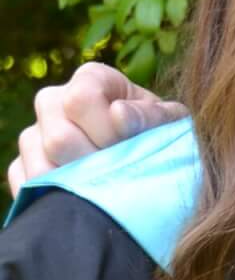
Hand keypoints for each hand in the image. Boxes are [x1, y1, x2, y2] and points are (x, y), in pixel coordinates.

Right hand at [7, 62, 186, 197]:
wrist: (148, 164)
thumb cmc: (159, 137)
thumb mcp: (168, 123)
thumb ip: (150, 116)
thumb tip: (119, 115)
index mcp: (90, 79)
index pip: (80, 100)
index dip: (106, 130)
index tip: (129, 145)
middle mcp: (53, 101)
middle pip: (58, 139)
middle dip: (95, 164)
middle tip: (120, 174)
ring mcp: (33, 135)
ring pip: (41, 167)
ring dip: (78, 185)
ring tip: (106, 188)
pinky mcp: (23, 167)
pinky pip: (28, 186)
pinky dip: (57, 199)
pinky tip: (84, 199)